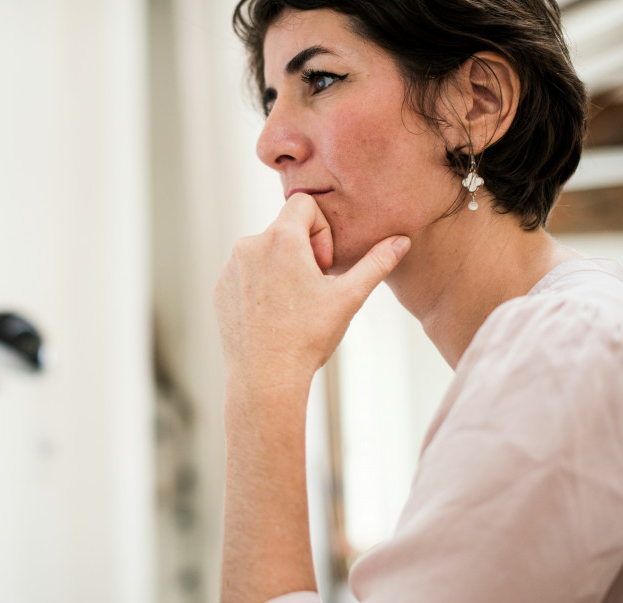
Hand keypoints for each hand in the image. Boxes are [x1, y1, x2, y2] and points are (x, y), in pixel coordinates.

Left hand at [213, 193, 410, 385]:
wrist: (266, 377)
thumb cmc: (307, 338)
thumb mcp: (348, 298)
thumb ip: (376, 263)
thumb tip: (401, 241)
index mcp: (280, 239)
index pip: (304, 204)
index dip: (322, 230)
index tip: (323, 265)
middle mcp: (249, 245)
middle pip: (284, 229)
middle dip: (303, 251)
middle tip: (312, 289)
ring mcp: (230, 268)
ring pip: (264, 251)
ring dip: (282, 267)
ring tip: (292, 305)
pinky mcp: (221, 288)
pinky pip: (245, 273)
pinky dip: (261, 285)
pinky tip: (273, 315)